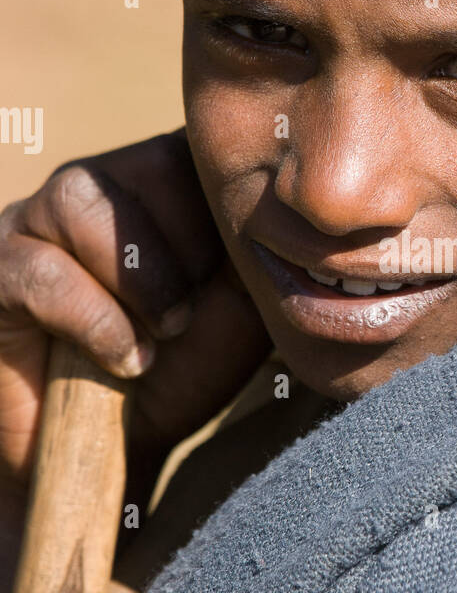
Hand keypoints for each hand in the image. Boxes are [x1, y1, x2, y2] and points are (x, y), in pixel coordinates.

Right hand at [0, 129, 271, 503]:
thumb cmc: (188, 366)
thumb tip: (291, 209)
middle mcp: (106, 182)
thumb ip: (263, 247)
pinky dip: (96, 319)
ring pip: (82, 197)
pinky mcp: (1, 267)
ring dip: (140, 277)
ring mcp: (42, 219)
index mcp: (172, 180)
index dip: (231, 213)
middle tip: (193, 316)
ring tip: (164, 334)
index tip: (239, 283)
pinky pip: (42, 269)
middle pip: (149, 161)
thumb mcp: (245, 306)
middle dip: (187, 246)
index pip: (206, 148)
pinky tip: (127, 360)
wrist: (120, 444)